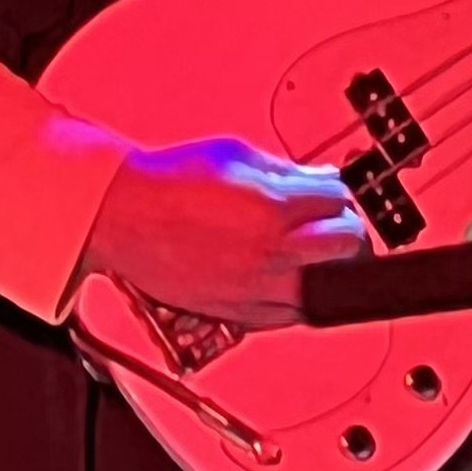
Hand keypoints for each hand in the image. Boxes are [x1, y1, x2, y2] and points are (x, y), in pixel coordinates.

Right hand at [82, 136, 367, 326]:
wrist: (123, 217)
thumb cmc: (168, 183)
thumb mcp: (236, 155)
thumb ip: (285, 170)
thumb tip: (316, 178)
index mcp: (272, 206)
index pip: (339, 200)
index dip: (338, 193)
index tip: (329, 192)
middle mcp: (269, 252)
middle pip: (347, 247)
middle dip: (348, 231)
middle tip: (338, 225)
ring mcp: (255, 288)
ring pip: (323, 289)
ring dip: (327, 270)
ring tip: (315, 255)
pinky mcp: (237, 312)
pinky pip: (288, 315)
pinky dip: (296, 297)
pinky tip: (288, 279)